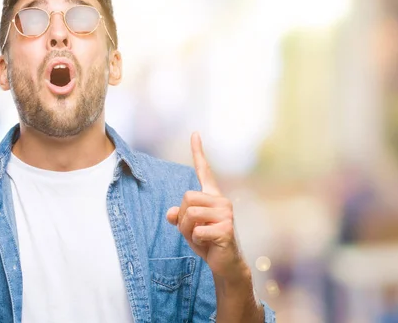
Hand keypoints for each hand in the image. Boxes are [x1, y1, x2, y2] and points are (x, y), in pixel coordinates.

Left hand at [167, 132, 247, 281]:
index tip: (194, 133)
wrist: (225, 264)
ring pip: (189, 213)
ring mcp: (226, 214)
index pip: (204, 171)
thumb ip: (179, 217)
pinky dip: (196, 241)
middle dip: (183, 217)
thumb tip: (171, 214)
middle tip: (194, 230)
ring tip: (200, 237)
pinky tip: (209, 244)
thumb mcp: (188, 228)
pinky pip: (197, 231)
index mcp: (212, 197)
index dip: (198, 152)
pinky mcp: (226, 229)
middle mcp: (221, 201)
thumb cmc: (207, 242)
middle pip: (186, 197)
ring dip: (187, 230)